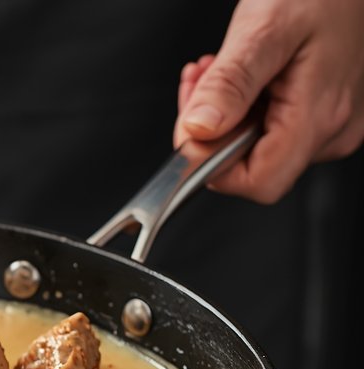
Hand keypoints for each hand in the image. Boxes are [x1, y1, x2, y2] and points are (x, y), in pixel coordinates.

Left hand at [174, 0, 363, 202]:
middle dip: (212, 129)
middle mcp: (333, 129)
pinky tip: (241, 72)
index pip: (258, 182)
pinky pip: (273, 126)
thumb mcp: (264, 29)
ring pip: (257, 145)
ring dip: (225, 112)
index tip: (192, 128)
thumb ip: (230, 84)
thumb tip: (199, 131)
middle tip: (201, 81)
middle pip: (251, 165)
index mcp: (320, 115)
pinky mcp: (326, 110)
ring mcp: (333, 122)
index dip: (213, 165)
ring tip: (218, 67)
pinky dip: (245, 103)